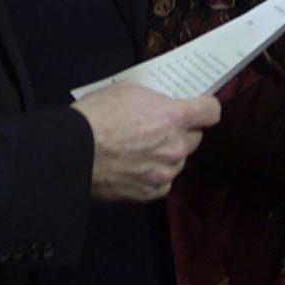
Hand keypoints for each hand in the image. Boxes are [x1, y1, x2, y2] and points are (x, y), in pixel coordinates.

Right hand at [72, 83, 220, 201]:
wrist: (72, 153)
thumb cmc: (97, 116)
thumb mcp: (128, 90)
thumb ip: (154, 99)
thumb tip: (162, 104)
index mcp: (174, 117)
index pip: (212, 111)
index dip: (205, 108)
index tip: (198, 108)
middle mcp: (176, 147)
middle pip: (196, 138)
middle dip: (183, 132)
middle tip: (162, 128)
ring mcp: (164, 173)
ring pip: (179, 161)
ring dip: (169, 155)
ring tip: (144, 150)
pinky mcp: (149, 193)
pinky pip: (163, 183)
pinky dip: (155, 176)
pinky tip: (138, 168)